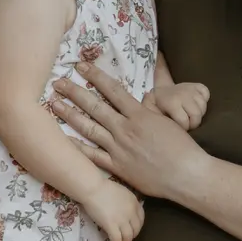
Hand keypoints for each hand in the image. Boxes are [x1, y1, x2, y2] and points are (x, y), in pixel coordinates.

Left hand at [52, 63, 207, 200]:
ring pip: (89, 128)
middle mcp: (125, 129)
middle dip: (74, 92)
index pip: (113, 90)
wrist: (187, 174)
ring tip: (55, 104)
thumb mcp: (168, 120)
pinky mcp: (117, 167)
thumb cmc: (182, 147)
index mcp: (139, 115)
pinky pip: (92, 156)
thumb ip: (150, 109)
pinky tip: (63, 139)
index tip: (81, 66)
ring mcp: (119, 149)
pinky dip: (77, 148)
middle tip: (57, 82)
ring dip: (70, 115)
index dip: (96, 76)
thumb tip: (144, 97)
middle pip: (95, 106)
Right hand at [82, 179, 144, 240]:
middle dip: (131, 236)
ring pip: (128, 237)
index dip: (137, 227)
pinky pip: (117, 240)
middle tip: (125, 239)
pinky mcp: (111, 225)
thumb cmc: (103, 188)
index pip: (141, 218)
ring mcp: (122, 220)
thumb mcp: (122, 192)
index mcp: (134, 202)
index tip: (132, 229)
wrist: (93, 188)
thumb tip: (124, 212)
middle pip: (136, 229)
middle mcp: (131, 212)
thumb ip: (126, 203)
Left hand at [147, 80, 209, 129]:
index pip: (185, 122)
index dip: (184, 128)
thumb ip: (150, 115)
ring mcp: (192, 89)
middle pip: (197, 116)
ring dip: (197, 114)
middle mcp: (183, 93)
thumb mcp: (150, 112)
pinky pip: (206, 95)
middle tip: (185, 123)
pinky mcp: (199, 86)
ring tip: (189, 114)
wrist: (161, 93)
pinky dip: (203, 100)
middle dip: (192, 123)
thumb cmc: (157, 109)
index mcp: (171, 102)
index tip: (179, 127)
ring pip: (203, 107)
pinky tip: (195, 104)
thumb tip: (152, 115)